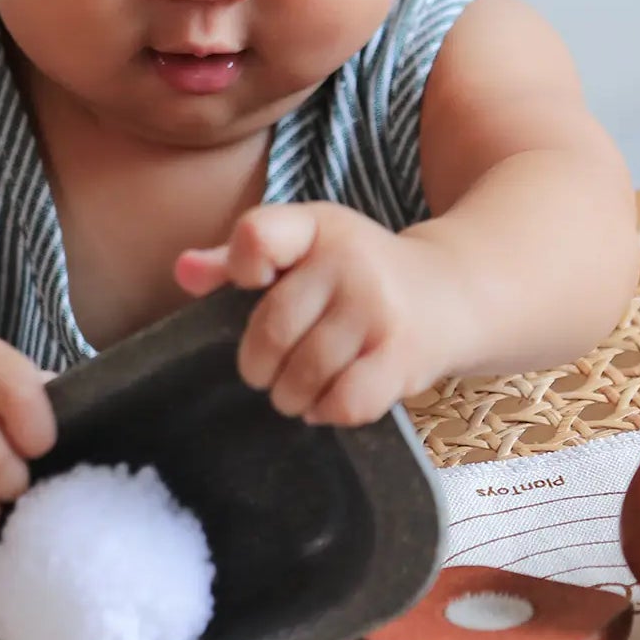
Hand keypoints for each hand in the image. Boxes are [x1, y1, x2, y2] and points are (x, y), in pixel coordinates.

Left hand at [173, 203, 470, 425]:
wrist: (455, 292)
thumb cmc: (361, 274)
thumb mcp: (305, 249)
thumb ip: (239, 259)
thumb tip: (183, 272)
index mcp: (318, 226)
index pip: (257, 237)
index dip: (240, 269)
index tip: (255, 286)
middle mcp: (351, 262)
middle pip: (271, 331)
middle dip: (260, 366)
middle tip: (270, 371)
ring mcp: (379, 309)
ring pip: (303, 376)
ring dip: (291, 397)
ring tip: (298, 390)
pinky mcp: (403, 355)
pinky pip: (343, 402)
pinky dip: (328, 412)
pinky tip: (332, 400)